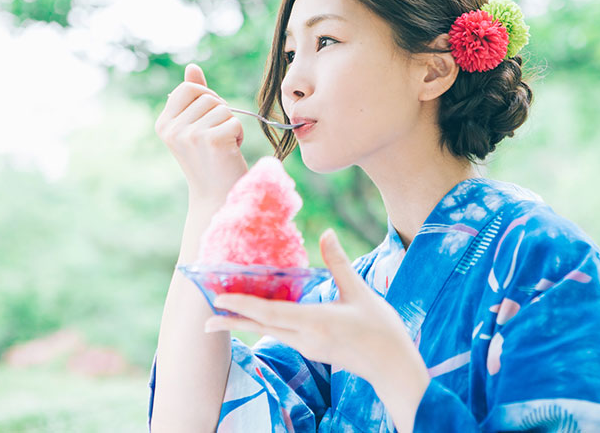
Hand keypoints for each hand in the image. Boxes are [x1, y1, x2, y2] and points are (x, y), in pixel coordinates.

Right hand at [155, 63, 247, 201]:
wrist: (217, 197)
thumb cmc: (210, 160)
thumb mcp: (195, 126)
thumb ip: (193, 97)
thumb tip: (192, 67)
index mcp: (163, 124)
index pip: (188, 88)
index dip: (206, 97)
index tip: (209, 118)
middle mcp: (172, 129)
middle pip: (208, 97)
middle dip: (220, 113)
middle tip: (217, 137)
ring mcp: (190, 135)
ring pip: (223, 109)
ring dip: (230, 126)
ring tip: (222, 147)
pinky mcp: (212, 140)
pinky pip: (235, 122)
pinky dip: (239, 136)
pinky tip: (230, 153)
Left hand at [203, 229, 429, 431]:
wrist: (393, 367)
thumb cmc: (381, 330)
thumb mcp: (360, 293)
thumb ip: (340, 263)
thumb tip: (327, 233)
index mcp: (316, 322)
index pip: (270, 313)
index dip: (243, 305)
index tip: (218, 299)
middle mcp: (306, 338)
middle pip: (262, 326)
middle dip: (233, 320)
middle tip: (206, 315)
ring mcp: (308, 346)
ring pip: (270, 332)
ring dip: (247, 322)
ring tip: (225, 314)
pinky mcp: (313, 349)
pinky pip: (282, 334)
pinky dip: (266, 324)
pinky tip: (261, 317)